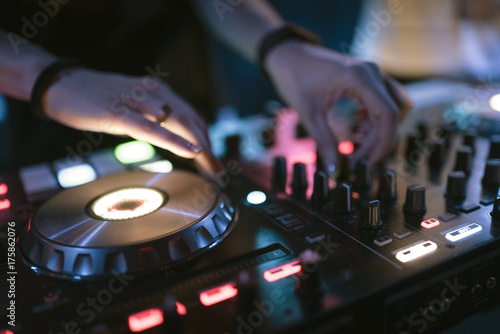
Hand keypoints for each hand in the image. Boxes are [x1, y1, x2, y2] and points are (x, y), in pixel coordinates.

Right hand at [44, 68, 221, 177]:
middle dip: (209, 148)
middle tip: (218, 171)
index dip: (207, 139)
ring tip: (211, 170)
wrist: (60, 84)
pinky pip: (152, 129)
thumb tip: (171, 136)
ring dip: (200, 149)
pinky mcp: (119, 113)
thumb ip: (152, 118)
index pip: (192, 116)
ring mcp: (137, 101)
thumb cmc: (94, 98)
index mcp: (158, 91)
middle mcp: (154, 92)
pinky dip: (175, 141)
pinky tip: (192, 152)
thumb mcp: (133, 106)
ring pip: (180, 123)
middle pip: (192, 121)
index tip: (214, 160)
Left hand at [265, 41, 412, 171]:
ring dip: (380, 130)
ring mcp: (372, 73)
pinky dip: (376, 119)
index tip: (368, 164)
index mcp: (360, 78)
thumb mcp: (308, 113)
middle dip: (378, 142)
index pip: (388, 115)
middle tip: (357, 162)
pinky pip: (385, 101)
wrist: (288, 54)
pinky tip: (358, 130)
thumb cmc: (295, 78)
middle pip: (392, 114)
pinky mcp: (367, 77)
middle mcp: (372, 73)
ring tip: (357, 147)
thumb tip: (335, 170)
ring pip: (393, 108)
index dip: (382, 144)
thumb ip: (324, 142)